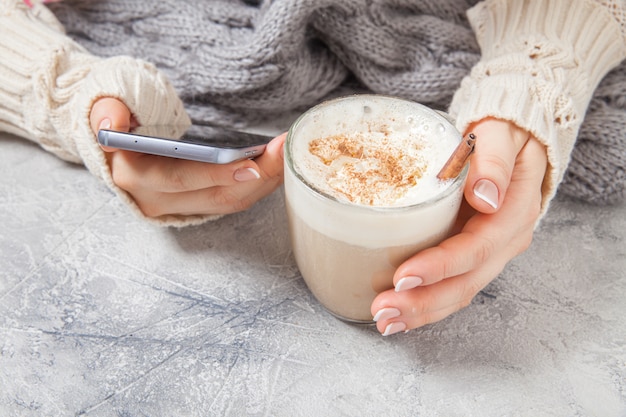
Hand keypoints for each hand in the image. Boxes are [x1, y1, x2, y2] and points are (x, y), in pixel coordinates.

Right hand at [89, 97, 284, 217]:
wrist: (114, 143)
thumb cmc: (115, 118)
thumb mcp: (102, 104)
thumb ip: (106, 111)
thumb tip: (112, 125)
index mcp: (133, 177)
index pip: (178, 179)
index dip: (215, 175)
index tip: (251, 163)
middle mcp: (156, 201)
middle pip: (216, 196)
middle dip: (257, 176)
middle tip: (285, 151)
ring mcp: (178, 208)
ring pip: (229, 202)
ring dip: (264, 182)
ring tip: (288, 155)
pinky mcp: (196, 206)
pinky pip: (232, 200)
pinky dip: (257, 185)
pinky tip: (276, 167)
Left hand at [371, 118, 546, 334]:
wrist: (510, 139)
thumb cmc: (501, 133)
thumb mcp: (501, 134)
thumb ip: (494, 161)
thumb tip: (485, 196)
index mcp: (513, 213)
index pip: (476, 249)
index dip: (440, 267)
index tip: (402, 277)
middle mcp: (504, 241)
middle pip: (465, 283)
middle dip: (423, 301)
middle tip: (383, 310)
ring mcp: (488, 252)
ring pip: (457, 293)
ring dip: (420, 311)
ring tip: (384, 321)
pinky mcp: (470, 255)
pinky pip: (450, 287)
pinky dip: (425, 303)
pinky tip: (399, 314)